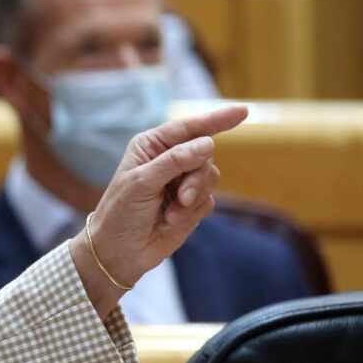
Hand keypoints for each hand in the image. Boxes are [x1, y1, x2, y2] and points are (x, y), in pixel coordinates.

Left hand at [70, 104, 248, 313]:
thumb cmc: (121, 212)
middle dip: (197, 176)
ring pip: (211, 176)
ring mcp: (182, 182)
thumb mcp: (142, 182)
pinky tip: (171, 220)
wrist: (119, 252)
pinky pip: (208, 199)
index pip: (188, 127)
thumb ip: (174, 161)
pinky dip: (193, 211)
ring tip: (172, 212)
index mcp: (152, 145)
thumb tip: (207, 143)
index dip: (216, 119)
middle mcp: (169, 159)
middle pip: (205, 153)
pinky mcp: (191, 204)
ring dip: (194, 196)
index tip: (243, 111)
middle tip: (182, 197)